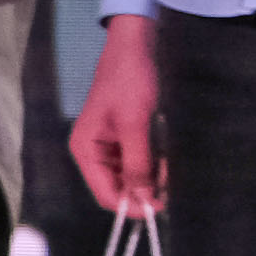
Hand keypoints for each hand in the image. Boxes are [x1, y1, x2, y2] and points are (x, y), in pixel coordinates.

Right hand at [72, 12, 166, 209]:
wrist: (133, 49)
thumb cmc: (130, 83)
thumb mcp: (135, 124)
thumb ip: (138, 164)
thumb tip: (145, 200)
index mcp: (86, 150)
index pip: (105, 194)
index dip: (130, 205)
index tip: (160, 206)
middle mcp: (93, 152)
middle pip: (116, 189)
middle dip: (143, 190)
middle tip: (169, 183)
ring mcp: (107, 147)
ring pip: (128, 178)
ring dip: (149, 178)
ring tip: (168, 166)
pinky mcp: (121, 140)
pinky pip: (135, 164)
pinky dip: (150, 166)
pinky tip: (163, 158)